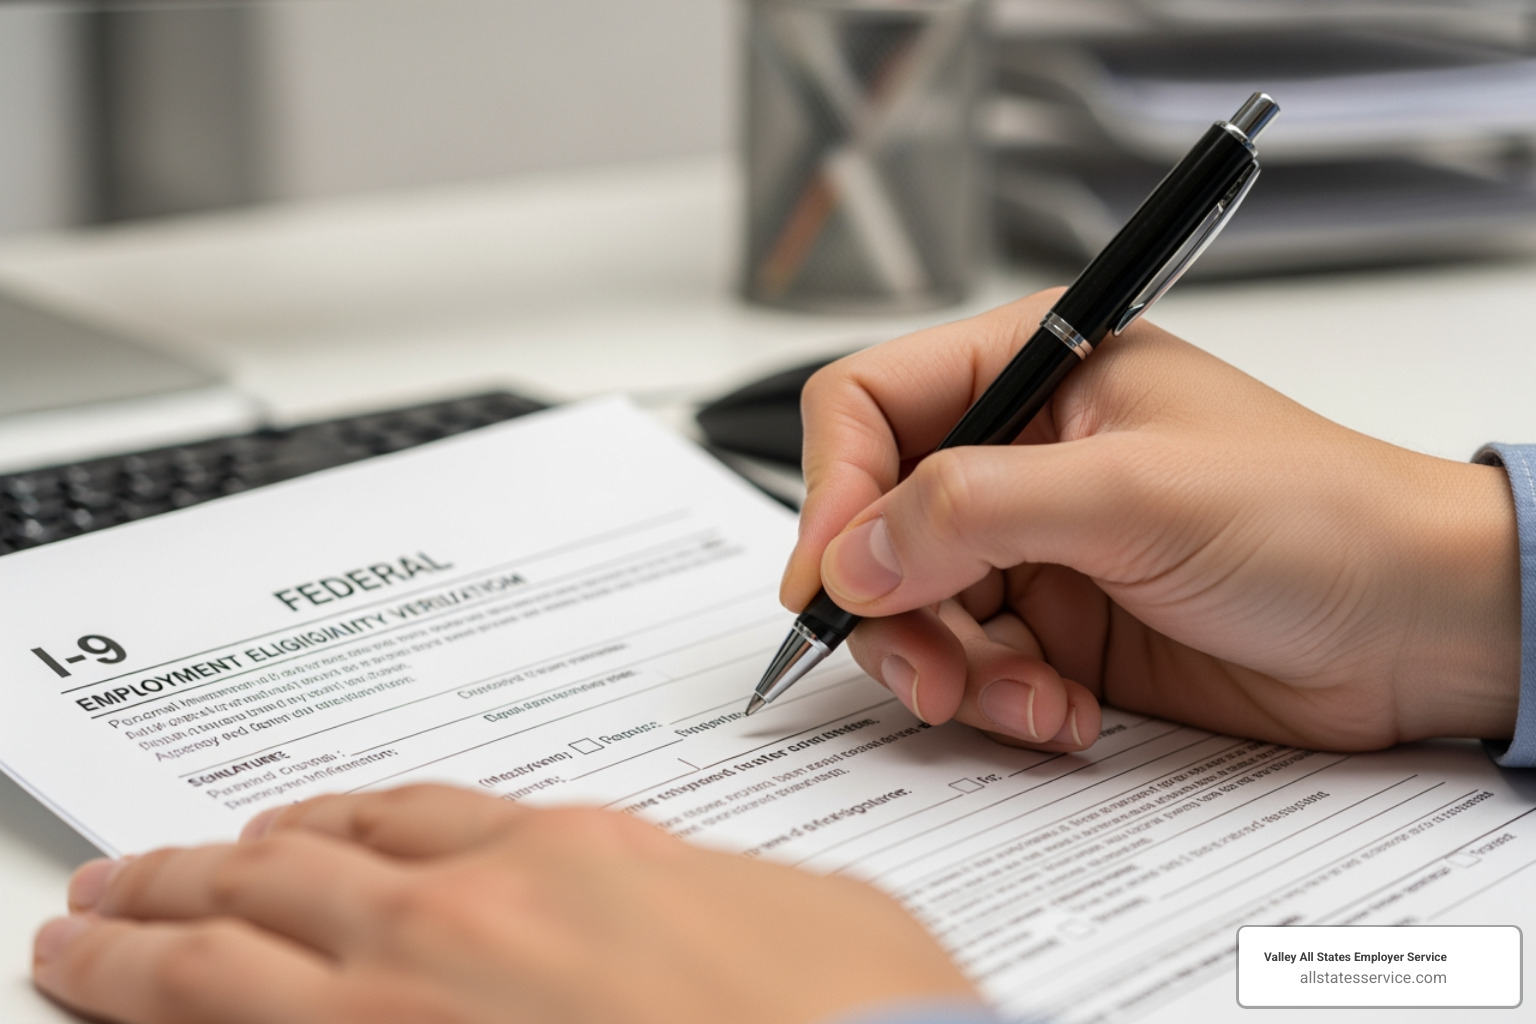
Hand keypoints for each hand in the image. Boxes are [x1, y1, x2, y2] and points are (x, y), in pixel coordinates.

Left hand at [33, 786, 975, 1023]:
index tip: (283, 840)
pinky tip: (134, 1023)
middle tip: (130, 880)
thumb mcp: (808, 910)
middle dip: (195, 878)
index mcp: (577, 856)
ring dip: (139, 941)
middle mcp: (477, 918)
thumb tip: (682, 900)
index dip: (331, 829)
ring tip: (78, 938)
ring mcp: (418, 1008)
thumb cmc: (855, 1017)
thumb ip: (705, 890)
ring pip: (229, 956)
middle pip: (294, 874)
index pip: (416, 821)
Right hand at [783, 290, 1519, 752]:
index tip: (829, 581)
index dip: (833, 492)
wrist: (1418, 628)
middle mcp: (1019, 454)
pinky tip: (1065, 714)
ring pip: (913, 609)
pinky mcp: (1056, 624)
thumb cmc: (1317, 518)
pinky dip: (1001, 703)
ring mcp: (1035, 545)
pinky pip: (973, 668)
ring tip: (1023, 701)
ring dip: (950, 670)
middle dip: (890, 608)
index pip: (869, 408)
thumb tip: (849, 556)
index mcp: (1033, 370)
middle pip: (875, 523)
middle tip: (929, 673)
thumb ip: (974, 511)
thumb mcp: (1134, 495)